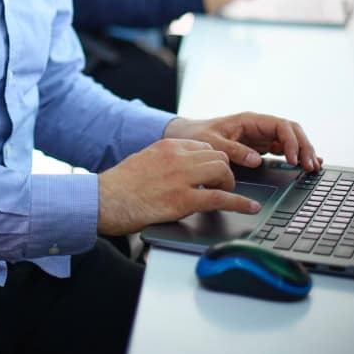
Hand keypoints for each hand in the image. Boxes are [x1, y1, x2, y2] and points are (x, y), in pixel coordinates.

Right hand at [97, 138, 260, 235]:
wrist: (104, 200)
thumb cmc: (119, 186)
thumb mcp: (143, 161)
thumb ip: (164, 162)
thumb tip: (177, 172)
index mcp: (167, 145)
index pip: (204, 146)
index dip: (212, 161)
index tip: (215, 172)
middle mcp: (177, 156)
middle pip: (217, 156)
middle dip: (223, 171)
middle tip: (221, 185)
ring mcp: (182, 177)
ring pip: (222, 171)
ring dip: (229, 184)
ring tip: (227, 194)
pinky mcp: (183, 200)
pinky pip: (221, 198)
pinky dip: (240, 203)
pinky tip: (250, 207)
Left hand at [165, 112, 321, 172]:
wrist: (185, 137)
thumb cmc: (197, 136)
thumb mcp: (212, 143)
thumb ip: (234, 150)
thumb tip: (256, 159)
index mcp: (249, 120)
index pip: (280, 125)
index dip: (291, 141)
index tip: (293, 159)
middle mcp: (258, 126)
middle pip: (291, 131)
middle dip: (303, 146)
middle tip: (310, 166)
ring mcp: (260, 136)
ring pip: (290, 140)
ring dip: (302, 152)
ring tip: (312, 167)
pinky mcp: (259, 146)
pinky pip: (282, 149)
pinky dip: (294, 156)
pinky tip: (303, 165)